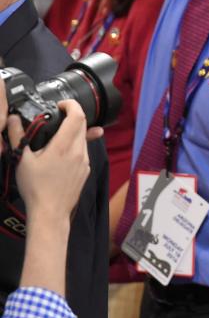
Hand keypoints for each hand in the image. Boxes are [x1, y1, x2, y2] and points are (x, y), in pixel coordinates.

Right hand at [9, 100, 100, 222]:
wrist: (50, 212)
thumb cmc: (35, 188)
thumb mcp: (22, 160)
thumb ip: (18, 137)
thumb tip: (12, 120)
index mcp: (64, 146)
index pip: (78, 115)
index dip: (71, 105)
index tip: (60, 105)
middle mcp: (79, 151)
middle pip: (82, 124)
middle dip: (71, 116)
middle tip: (56, 118)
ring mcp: (85, 161)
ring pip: (84, 138)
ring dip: (73, 132)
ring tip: (56, 138)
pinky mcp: (86, 170)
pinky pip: (84, 151)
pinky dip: (75, 146)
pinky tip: (61, 154)